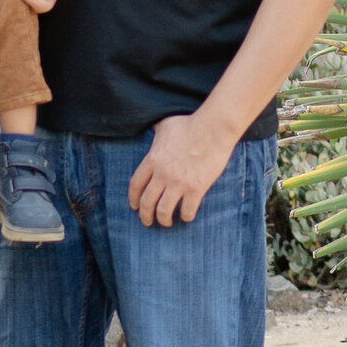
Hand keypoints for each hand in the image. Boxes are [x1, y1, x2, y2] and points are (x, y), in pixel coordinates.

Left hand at [127, 110, 236, 226]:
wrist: (213, 128)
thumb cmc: (190, 123)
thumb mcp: (165, 125)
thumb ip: (156, 134)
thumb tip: (152, 132)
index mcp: (152, 159)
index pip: (136, 185)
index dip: (133, 198)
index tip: (134, 206)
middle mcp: (162, 174)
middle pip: (147, 202)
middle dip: (145, 215)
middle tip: (147, 221)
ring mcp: (179, 183)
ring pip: (164, 211)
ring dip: (163, 220)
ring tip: (166, 222)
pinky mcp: (196, 188)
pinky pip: (187, 211)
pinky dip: (185, 217)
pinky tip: (186, 217)